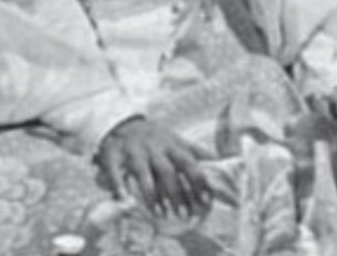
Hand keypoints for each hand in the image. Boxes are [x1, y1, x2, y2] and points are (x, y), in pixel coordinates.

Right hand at [95, 116, 212, 218]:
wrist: (122, 122)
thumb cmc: (155, 136)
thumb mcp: (175, 139)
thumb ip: (195, 150)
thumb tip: (222, 159)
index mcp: (171, 145)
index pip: (189, 163)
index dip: (199, 181)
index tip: (207, 200)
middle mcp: (154, 149)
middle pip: (167, 171)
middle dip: (177, 193)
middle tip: (185, 215)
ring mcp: (134, 152)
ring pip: (144, 175)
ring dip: (152, 196)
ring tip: (161, 215)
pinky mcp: (114, 156)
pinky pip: (116, 172)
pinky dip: (119, 187)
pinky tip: (125, 201)